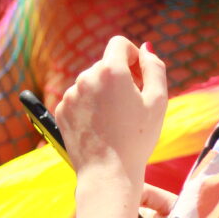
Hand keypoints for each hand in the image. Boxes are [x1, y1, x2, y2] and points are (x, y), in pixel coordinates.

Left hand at [57, 36, 167, 181]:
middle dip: (119, 77)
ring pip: (91, 82)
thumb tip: (145, 48)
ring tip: (115, 120)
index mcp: (110, 70)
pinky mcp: (61, 110)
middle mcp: (86, 76)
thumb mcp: (157, 101)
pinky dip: (89, 107)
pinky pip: (78, 99)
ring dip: (103, 92)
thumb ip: (154, 68)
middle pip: (105, 65)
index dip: (132, 57)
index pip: (119, 44)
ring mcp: (70, 94)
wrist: (108, 173)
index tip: (138, 76)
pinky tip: (100, 127)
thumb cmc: (136, 138)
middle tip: (131, 105)